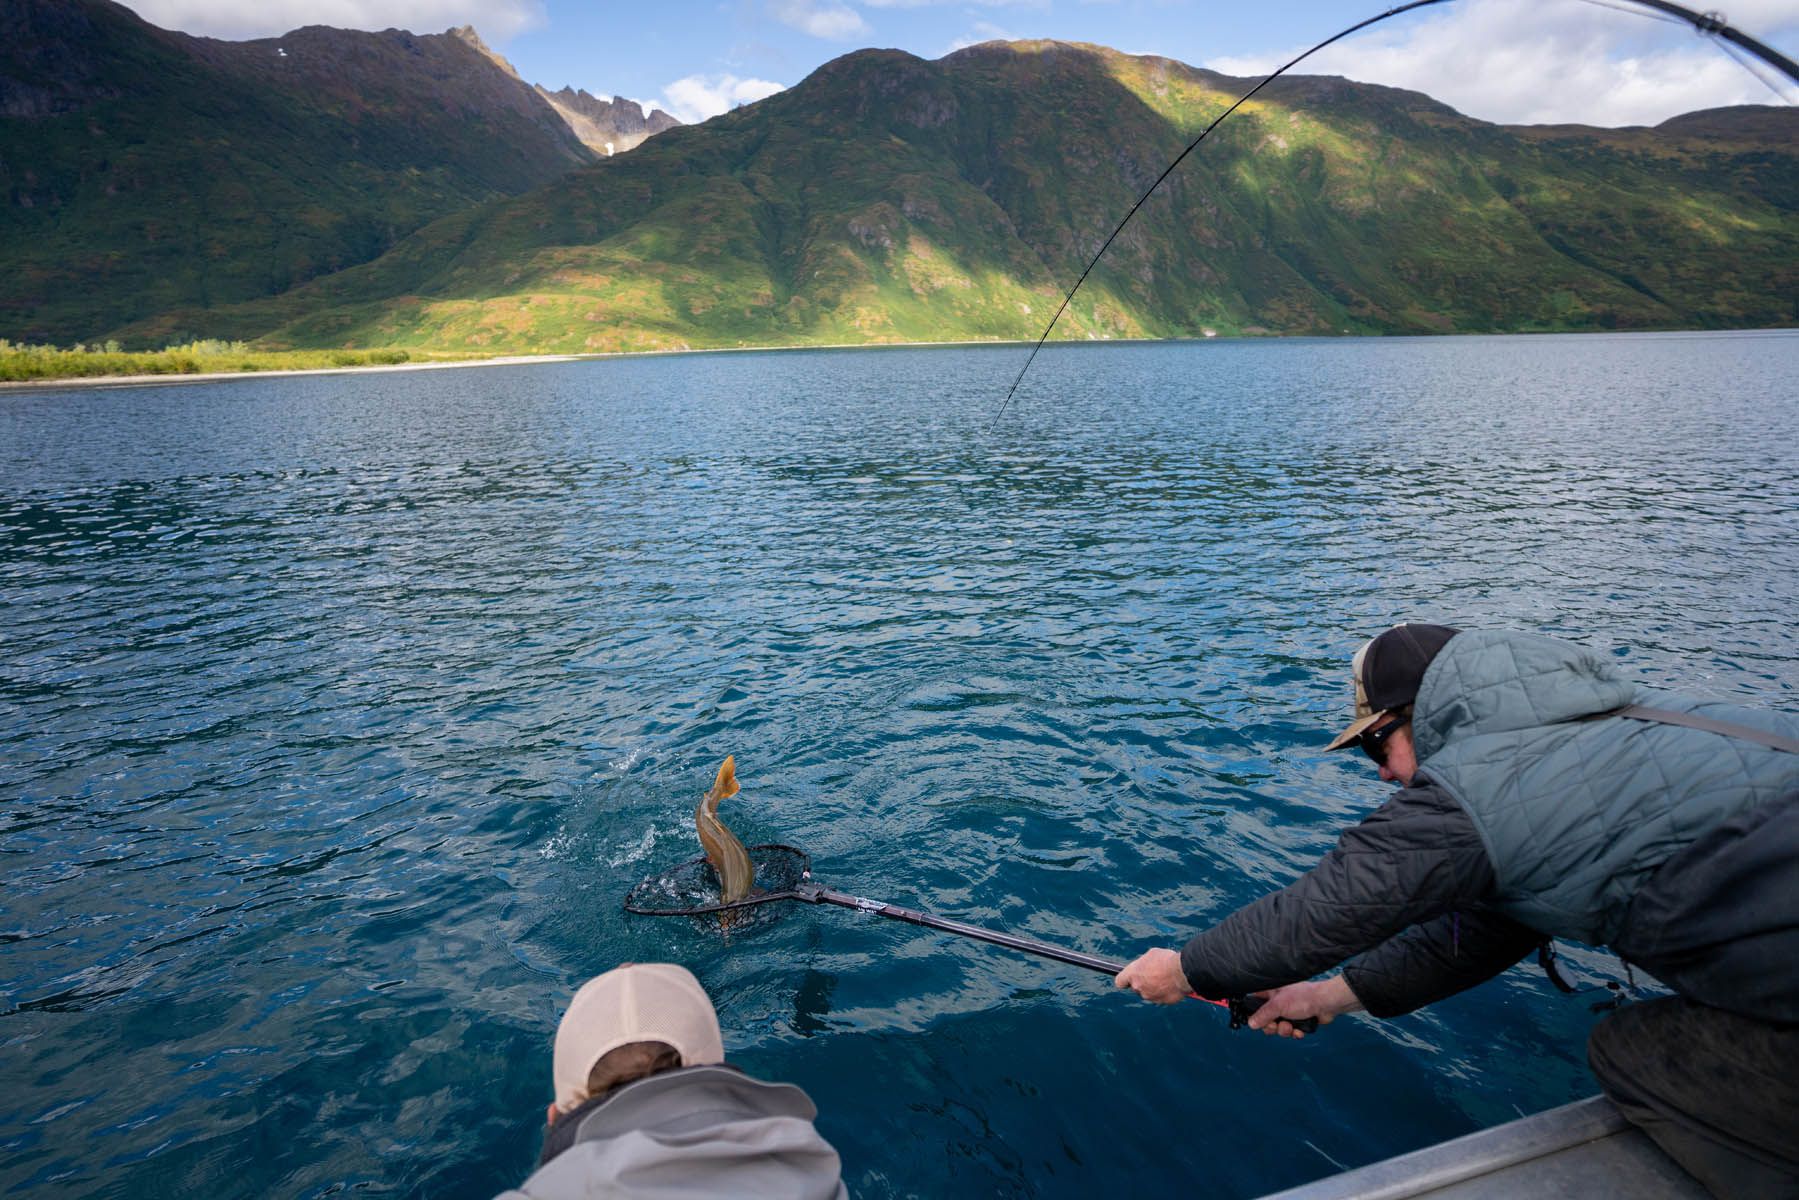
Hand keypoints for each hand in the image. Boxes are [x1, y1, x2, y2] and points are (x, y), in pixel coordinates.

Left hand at [1114, 948, 1192, 1004]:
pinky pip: (1161, 997)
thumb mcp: (1151, 954)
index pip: (1120, 982)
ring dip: (1154, 988)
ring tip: (1165, 978)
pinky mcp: (1161, 1002)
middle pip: (1136, 987)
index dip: (1124, 980)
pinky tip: (1172, 984)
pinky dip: (1165, 993)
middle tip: (1154, 974)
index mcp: (1133, 974)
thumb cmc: (1166, 960)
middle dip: (1143, 982)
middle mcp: (1138, 987)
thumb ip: (1143, 963)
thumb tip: (1144, 966)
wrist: (1182, 972)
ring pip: (1149, 993)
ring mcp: (1149, 996)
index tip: (1129, 978)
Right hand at [1246, 976, 1361, 1038]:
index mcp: (1271, 993)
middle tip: (1276, 1024)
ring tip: (1291, 1027)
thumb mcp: (1278, 1005)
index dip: (1253, 1012)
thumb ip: (1263, 1015)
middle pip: (1265, 1020)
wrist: (1326, 1004)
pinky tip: (1299, 1030)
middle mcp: (1278, 1003)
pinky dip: (1294, 1032)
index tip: (1256, 1020)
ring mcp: (1288, 1012)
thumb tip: (1251, 1023)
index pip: (1255, 1002)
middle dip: (1272, 1026)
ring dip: (1284, 1030)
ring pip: (1278, 1028)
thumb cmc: (1304, 997)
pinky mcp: (1297, 1021)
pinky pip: (1290, 1031)